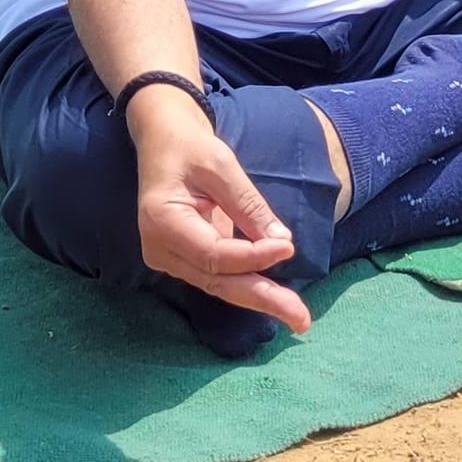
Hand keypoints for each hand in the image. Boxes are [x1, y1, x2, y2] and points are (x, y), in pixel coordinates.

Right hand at [130, 90, 310, 334]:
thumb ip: (247, 203)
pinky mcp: (185, 259)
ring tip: (297, 317)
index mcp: (162, 222)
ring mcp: (170, 259)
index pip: (213, 253)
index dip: (252, 256)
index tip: (288, 248)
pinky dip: (248, 284)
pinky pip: (219, 276)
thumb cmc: (190, 146)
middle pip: (217, 282)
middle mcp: (160, 250)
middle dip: (262, 299)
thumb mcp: (220, 164)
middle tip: (301, 319)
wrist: (163, 142)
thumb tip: (281, 240)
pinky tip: (276, 298)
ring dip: (260, 298)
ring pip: (219, 285)